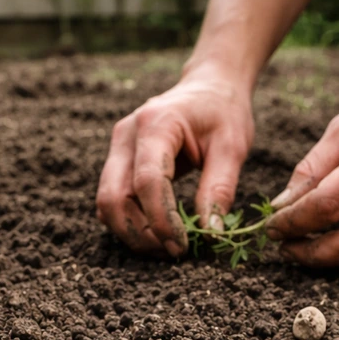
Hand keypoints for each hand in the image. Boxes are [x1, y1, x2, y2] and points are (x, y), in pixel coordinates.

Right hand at [96, 72, 254, 257]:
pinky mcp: (116, 160)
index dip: (161, 220)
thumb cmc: (224, 113)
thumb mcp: (232, 148)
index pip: (148, 182)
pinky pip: (111, 199)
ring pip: (106, 203)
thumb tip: (211, 233)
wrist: (209, 87)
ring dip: (131, 233)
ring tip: (165, 247)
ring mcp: (116, 147)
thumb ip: (219, 189)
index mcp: (156, 124)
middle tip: (173, 252)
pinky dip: (128, 222)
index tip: (182, 246)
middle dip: (140, 233)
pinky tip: (155, 232)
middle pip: (115, 197)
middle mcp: (126, 134)